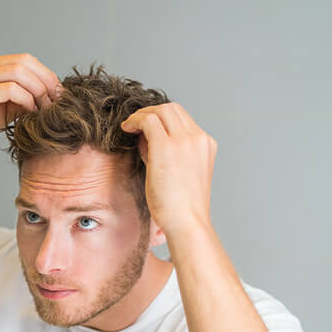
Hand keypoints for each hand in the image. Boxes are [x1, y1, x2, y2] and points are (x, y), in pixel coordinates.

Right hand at [0, 54, 61, 146]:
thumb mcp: (0, 109)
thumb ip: (19, 101)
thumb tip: (44, 101)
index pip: (25, 60)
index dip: (45, 74)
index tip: (57, 93)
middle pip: (26, 61)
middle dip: (47, 79)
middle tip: (58, 99)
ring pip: (20, 71)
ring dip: (38, 89)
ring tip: (46, 107)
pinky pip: (10, 89)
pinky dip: (25, 99)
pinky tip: (30, 111)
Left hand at [121, 102, 216, 236]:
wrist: (186, 222)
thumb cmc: (179, 206)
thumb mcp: (178, 173)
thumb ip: (166, 152)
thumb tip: (145, 138)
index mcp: (205, 145)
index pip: (183, 118)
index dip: (162, 119)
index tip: (146, 129)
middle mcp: (198, 139)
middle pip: (173, 109)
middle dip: (151, 112)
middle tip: (134, 124)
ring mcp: (185, 141)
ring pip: (161, 110)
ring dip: (142, 115)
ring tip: (129, 127)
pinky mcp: (167, 146)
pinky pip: (148, 120)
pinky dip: (135, 120)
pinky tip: (126, 129)